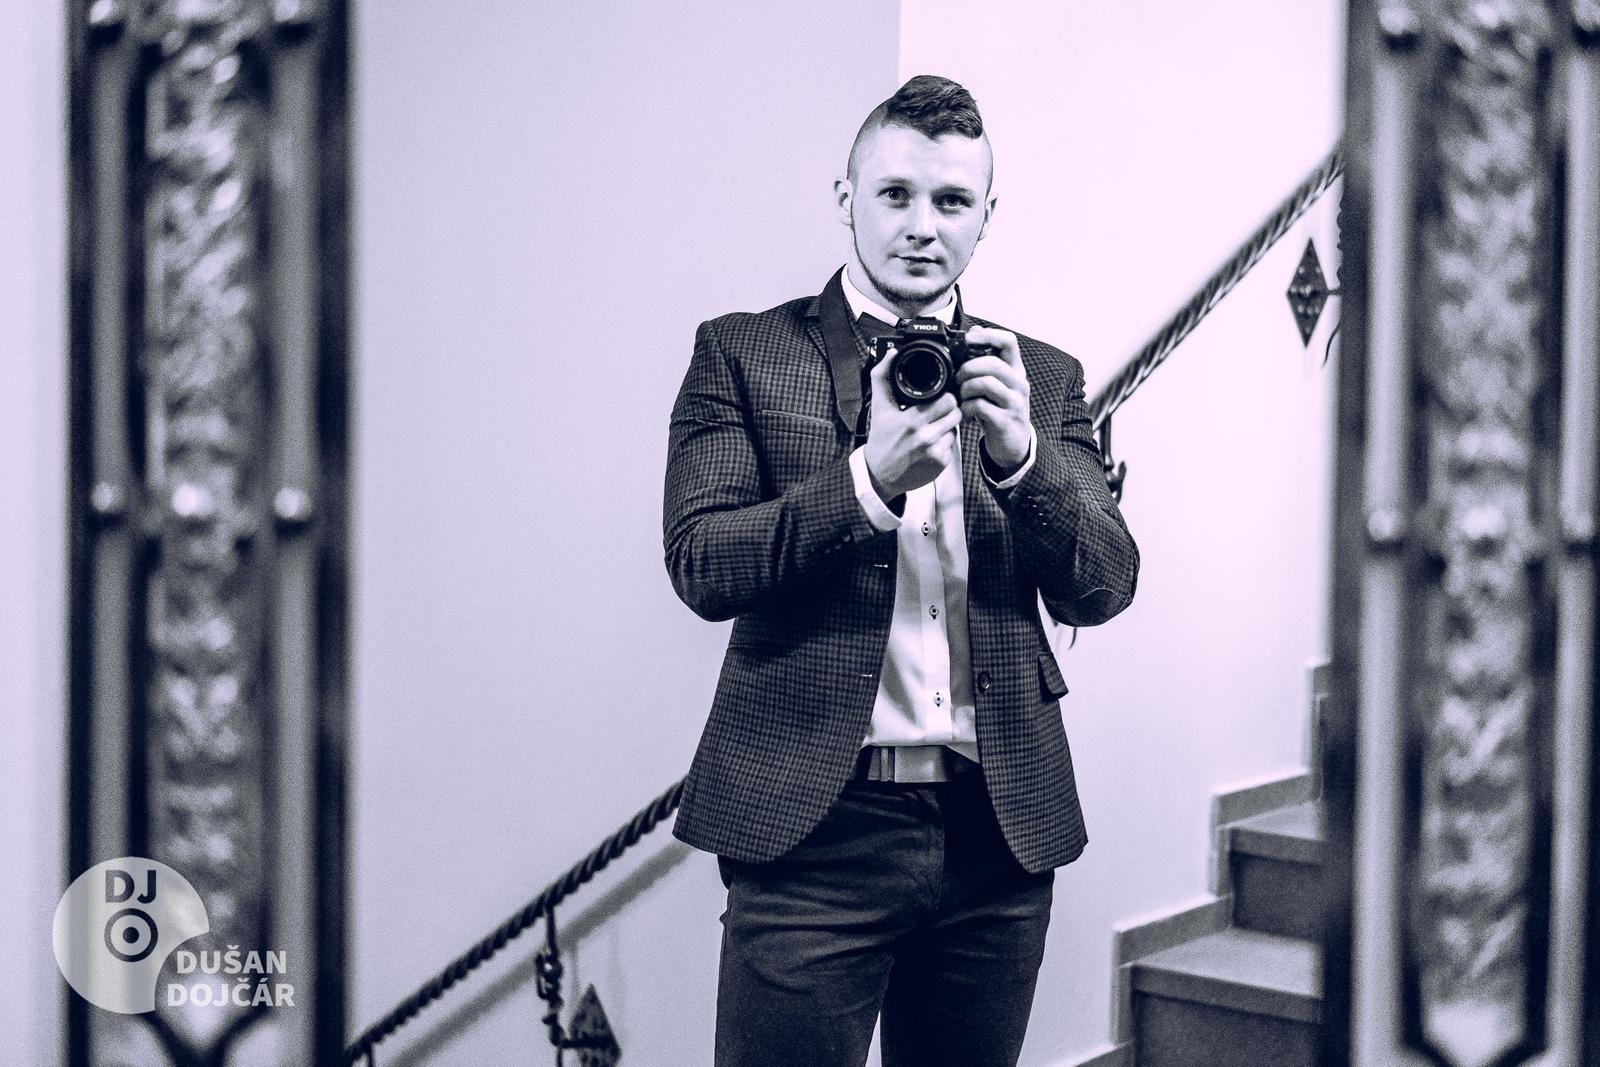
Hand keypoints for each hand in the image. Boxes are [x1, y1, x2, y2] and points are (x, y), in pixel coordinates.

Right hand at [863, 345, 961, 501]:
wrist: (880, 475)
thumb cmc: (881, 439)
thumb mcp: (879, 407)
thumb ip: (883, 377)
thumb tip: (892, 353)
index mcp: (911, 420)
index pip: (946, 399)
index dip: (945, 394)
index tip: (939, 394)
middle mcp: (925, 437)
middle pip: (955, 411)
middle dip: (950, 406)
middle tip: (939, 407)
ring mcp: (935, 452)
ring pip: (956, 426)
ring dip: (949, 422)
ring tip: (935, 422)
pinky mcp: (941, 464)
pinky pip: (953, 443)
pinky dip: (946, 439)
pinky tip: (933, 439)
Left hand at [956, 326, 1030, 473]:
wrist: (1013, 445)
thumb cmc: (1000, 409)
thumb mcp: (996, 382)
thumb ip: (987, 358)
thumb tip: (974, 330)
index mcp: (1015, 370)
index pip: (1009, 341)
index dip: (987, 336)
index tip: (968, 340)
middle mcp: (1019, 383)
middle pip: (993, 363)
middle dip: (968, 368)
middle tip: (957, 378)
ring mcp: (1014, 403)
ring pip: (986, 383)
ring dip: (965, 388)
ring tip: (961, 396)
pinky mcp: (1006, 421)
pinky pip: (981, 407)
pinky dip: (967, 408)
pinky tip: (965, 413)